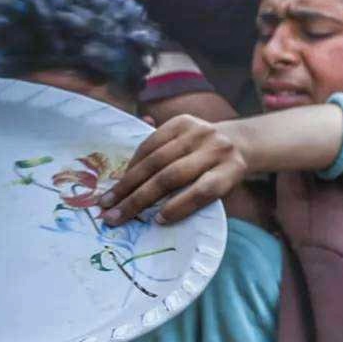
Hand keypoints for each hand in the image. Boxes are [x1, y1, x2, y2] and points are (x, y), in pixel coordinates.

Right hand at [100, 116, 246, 225]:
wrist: (234, 142)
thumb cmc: (221, 176)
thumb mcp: (222, 191)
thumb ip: (197, 201)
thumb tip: (157, 219)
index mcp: (232, 170)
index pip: (204, 190)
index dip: (180, 206)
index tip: (157, 221)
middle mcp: (217, 148)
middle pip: (174, 176)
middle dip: (139, 199)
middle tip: (113, 217)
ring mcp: (199, 131)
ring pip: (156, 159)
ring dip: (127, 183)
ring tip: (108, 201)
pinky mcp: (183, 121)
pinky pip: (151, 143)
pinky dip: (134, 163)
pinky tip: (121, 179)